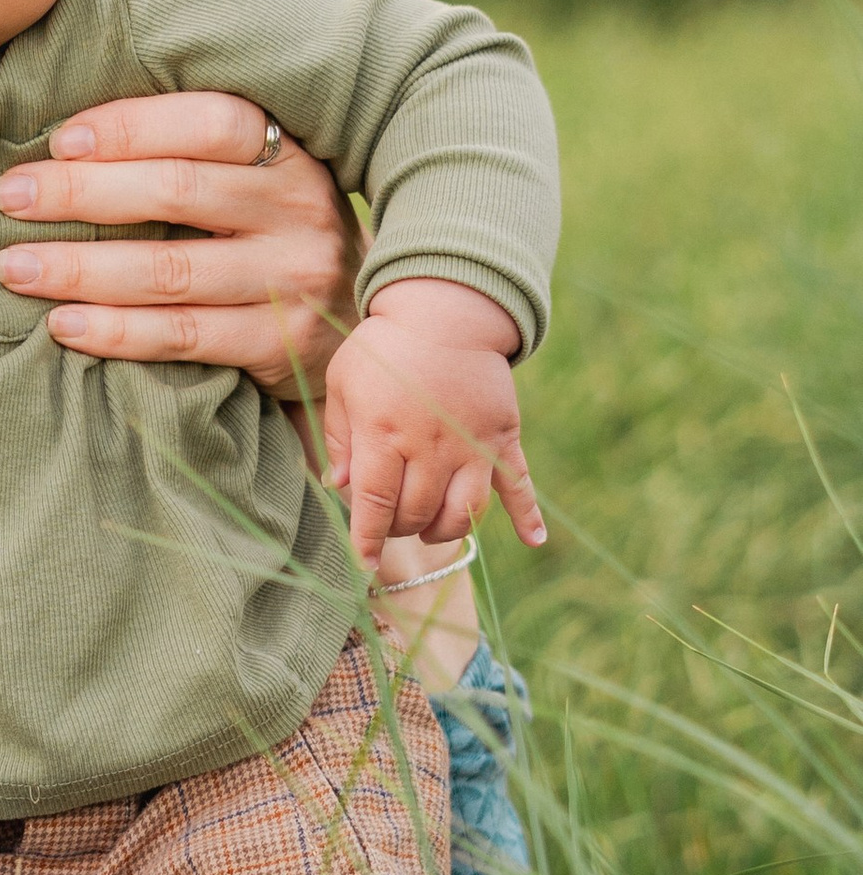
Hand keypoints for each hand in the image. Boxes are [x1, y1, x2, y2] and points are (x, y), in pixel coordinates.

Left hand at [0, 91, 358, 396]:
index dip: (131, 127)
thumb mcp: (257, 182)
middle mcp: (301, 210)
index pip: (211, 122)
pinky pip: (183, 336)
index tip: (58, 140)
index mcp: (290, 152)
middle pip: (179, 191)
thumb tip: (66, 133)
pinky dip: (115, 332)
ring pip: (171, 271)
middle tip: (8, 196)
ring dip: (80, 268)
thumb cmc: (270, 237)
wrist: (363, 330)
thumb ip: (190, 152)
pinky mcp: (282, 344)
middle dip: (81, 192)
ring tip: (14, 267)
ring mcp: (294, 281)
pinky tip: (61, 324)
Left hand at [325, 278, 546, 561]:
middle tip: (390, 521)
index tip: (363, 563)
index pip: (374, 503)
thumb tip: (339, 487)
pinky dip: (530, 514)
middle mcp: (430, 446)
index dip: (367, 539)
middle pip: (418, 513)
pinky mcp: (503, 437)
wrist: (445, 310)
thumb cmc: (384, 348)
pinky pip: (520, 483)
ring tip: (428, 528)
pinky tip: (535, 541)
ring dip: (444, 530)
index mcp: (385, 434)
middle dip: (399, 529)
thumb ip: (340, 438)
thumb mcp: (344, 384)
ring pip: (464, 512)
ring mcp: (472, 445)